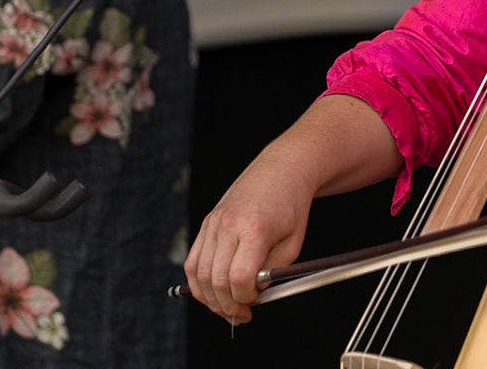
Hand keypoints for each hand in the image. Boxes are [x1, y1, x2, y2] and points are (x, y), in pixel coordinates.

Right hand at [182, 149, 318, 323]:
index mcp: (254, 229)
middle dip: (226, 306)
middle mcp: (228, 225)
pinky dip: (198, 282)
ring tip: (226, 307)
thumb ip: (271, 273)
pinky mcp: (207, 222)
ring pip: (197, 274)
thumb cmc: (291, 206)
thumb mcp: (293, 244)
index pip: (238, 277)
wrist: (280, 170)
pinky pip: (193, 260)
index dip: (244, 299)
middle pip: (215, 280)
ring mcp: (213, 223)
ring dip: (209, 299)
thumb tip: (251, 294)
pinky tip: (212, 292)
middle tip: (241, 315)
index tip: (254, 303)